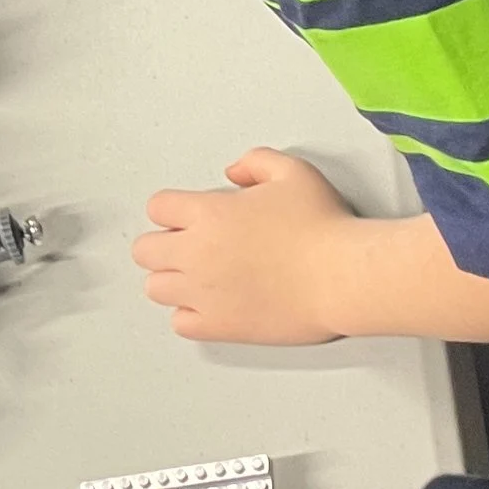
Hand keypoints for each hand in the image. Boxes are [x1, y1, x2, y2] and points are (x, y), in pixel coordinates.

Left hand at [132, 146, 359, 341]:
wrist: (343, 276)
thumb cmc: (323, 226)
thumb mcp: (292, 172)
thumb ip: (255, 162)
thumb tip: (234, 173)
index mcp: (208, 214)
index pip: (157, 208)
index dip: (172, 210)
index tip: (190, 216)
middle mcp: (196, 254)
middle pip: (145, 251)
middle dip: (163, 245)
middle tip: (191, 246)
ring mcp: (204, 293)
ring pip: (155, 288)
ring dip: (172, 280)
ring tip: (200, 277)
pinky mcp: (220, 325)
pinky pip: (180, 323)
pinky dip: (190, 315)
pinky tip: (212, 304)